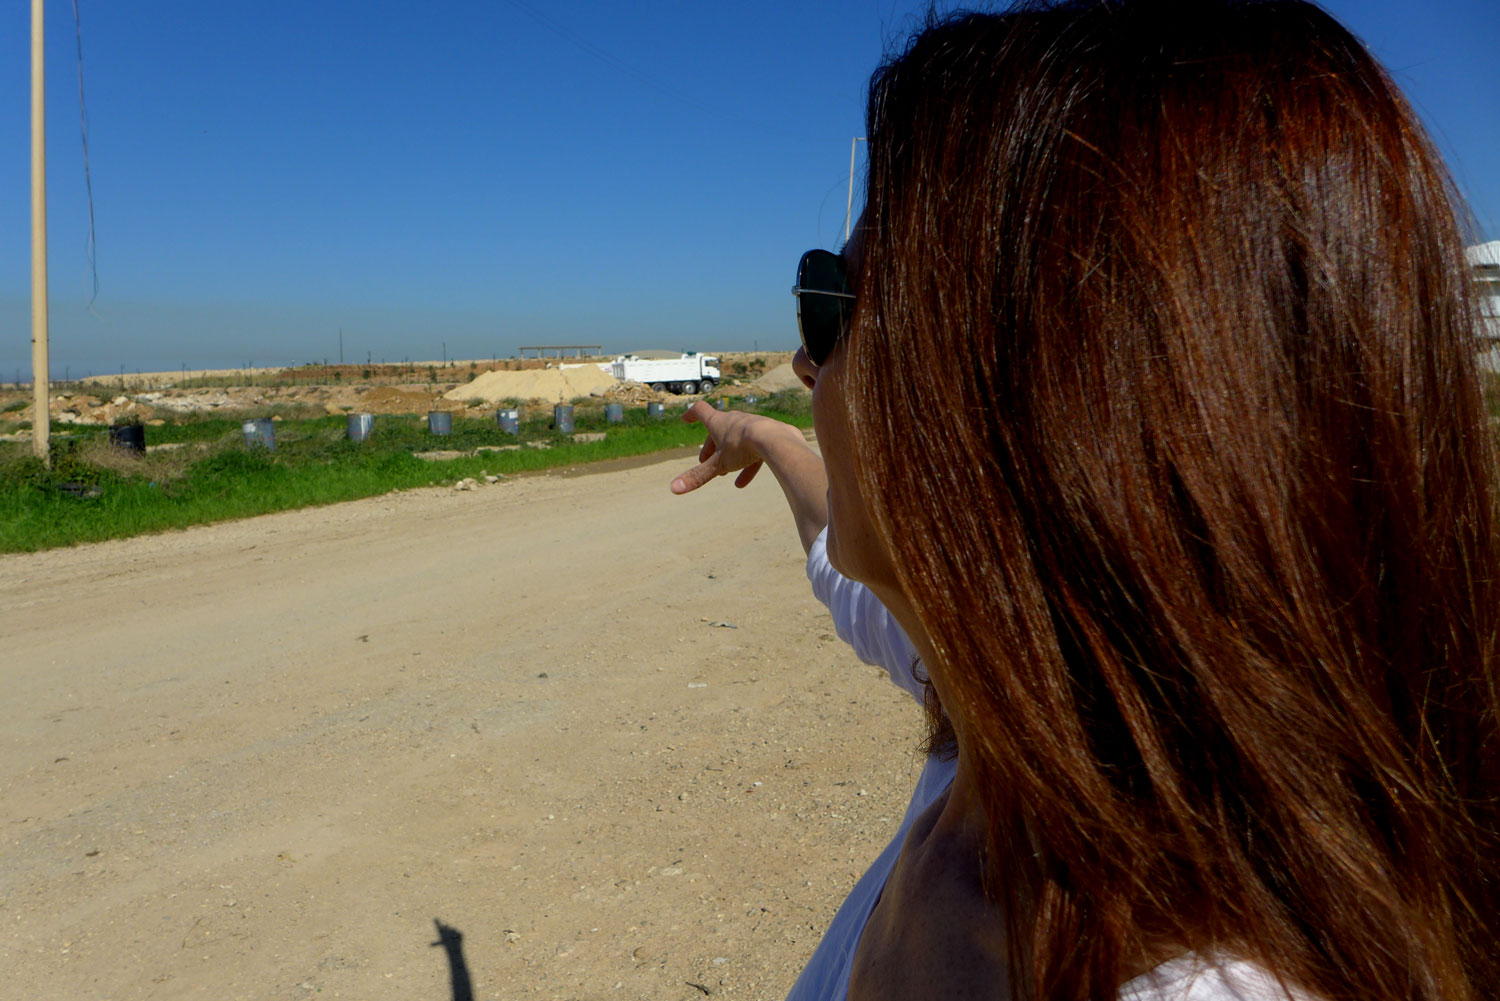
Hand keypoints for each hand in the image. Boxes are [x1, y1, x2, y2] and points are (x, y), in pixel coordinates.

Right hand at [670, 403, 787, 493]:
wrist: (776, 441)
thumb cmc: (743, 447)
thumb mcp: (718, 464)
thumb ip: (698, 476)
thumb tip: (673, 488)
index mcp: (719, 422)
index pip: (700, 411)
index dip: (691, 414)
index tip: (685, 418)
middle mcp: (735, 420)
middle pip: (719, 428)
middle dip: (711, 445)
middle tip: (706, 461)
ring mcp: (753, 425)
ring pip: (737, 440)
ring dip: (729, 454)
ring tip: (725, 473)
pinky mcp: (768, 434)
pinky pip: (754, 448)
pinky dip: (747, 463)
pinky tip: (743, 482)